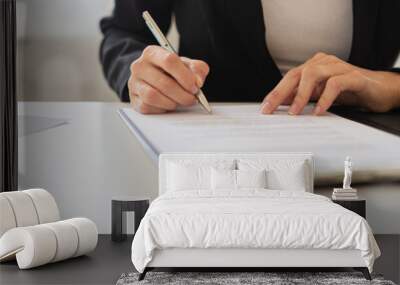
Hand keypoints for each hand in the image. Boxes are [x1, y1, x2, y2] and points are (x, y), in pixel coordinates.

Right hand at [128, 45, 209, 113]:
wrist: (154, 78)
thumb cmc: (171, 71)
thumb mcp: (186, 65)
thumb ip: (197, 69)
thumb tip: (198, 81)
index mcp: (152, 53)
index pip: (169, 61)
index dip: (185, 76)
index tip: (195, 86)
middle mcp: (139, 66)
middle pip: (163, 82)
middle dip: (182, 94)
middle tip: (192, 99)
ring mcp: (134, 83)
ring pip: (153, 96)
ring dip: (172, 102)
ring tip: (180, 102)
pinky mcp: (134, 99)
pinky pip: (148, 106)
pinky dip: (162, 108)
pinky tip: (168, 104)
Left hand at [260, 52, 399, 114]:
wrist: (380, 89)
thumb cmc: (349, 91)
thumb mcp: (321, 95)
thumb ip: (303, 97)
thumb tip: (280, 105)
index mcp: (315, 66)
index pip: (290, 77)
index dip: (276, 92)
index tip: (265, 107)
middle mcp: (325, 63)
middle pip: (296, 74)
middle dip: (280, 93)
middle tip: (270, 109)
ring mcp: (339, 67)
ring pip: (313, 74)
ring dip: (301, 95)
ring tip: (294, 112)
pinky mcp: (354, 76)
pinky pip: (336, 84)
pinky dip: (325, 98)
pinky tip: (319, 110)